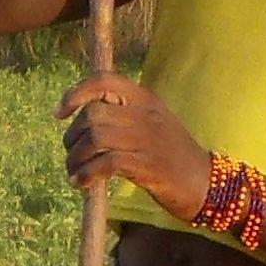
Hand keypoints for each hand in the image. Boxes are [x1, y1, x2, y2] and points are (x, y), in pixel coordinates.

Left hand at [57, 75, 210, 216]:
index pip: (105, 80)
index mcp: (146, 99)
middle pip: (93, 114)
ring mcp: (148, 140)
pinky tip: (82, 183)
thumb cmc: (174, 157)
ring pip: (95, 138)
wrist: (206, 184)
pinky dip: (86, 174)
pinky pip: (106, 163)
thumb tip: (84, 122)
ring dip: (76, 158)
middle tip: (71, 154)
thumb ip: (125, 116)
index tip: (60, 113)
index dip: (76, 92)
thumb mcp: (153, 124)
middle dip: (72, 136)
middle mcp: (146, 114)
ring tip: (74, 172)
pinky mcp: (148, 166)